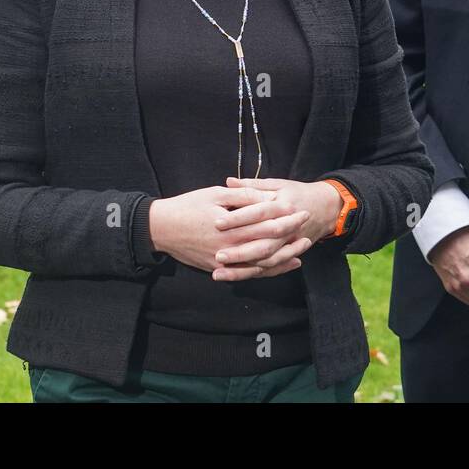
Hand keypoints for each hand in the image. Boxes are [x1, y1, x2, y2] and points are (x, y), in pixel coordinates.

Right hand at [148, 186, 307, 276]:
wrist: (161, 229)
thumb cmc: (188, 206)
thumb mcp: (214, 195)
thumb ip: (242, 197)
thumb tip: (266, 199)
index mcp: (231, 226)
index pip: (266, 223)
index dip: (286, 218)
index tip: (301, 211)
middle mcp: (231, 247)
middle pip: (268, 244)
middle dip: (290, 236)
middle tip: (307, 227)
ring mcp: (225, 261)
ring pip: (261, 263)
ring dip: (284, 257)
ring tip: (302, 250)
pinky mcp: (219, 269)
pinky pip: (248, 274)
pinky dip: (267, 271)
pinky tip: (282, 266)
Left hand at [212, 177, 343, 279]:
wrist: (327, 207)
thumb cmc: (298, 193)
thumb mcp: (278, 184)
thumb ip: (252, 185)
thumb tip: (229, 181)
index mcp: (284, 206)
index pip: (259, 213)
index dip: (238, 218)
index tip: (217, 223)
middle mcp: (288, 228)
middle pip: (263, 243)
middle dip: (240, 252)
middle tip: (217, 254)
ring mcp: (290, 244)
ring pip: (267, 261)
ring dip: (243, 268)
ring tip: (220, 271)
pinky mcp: (289, 253)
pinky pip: (271, 268)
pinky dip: (254, 274)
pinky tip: (234, 276)